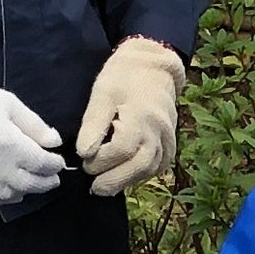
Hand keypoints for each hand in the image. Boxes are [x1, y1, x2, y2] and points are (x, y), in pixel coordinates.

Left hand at [76, 37, 183, 195]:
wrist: (156, 67)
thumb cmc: (125, 76)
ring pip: (150, 169)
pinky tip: (123, 175)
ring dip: (127, 180)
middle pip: (139, 165)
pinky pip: (157, 166)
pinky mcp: (170, 144)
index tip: (83, 158)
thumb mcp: (103, 93)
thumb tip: (83, 153)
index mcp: (142, 116)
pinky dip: (139, 174)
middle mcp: (160, 131)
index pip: (121, 149)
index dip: (101, 160)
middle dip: (114, 180)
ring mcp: (168, 139)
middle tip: (93, 186)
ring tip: (105, 184)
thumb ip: (94, 124)